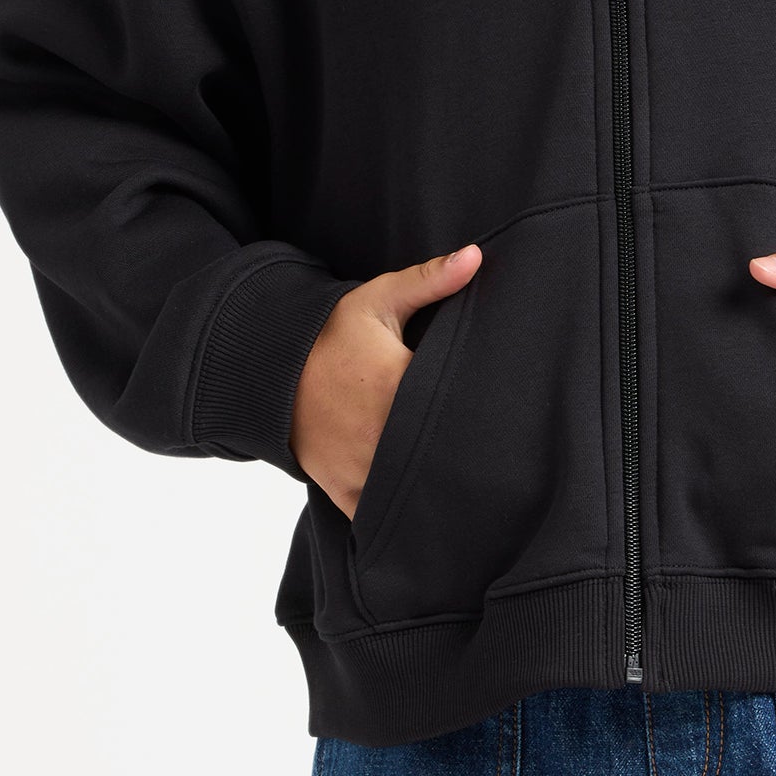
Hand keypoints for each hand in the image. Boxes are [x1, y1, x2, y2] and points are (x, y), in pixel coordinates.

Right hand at [291, 244, 482, 519]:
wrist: (267, 371)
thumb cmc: (329, 334)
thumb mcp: (378, 301)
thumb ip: (430, 280)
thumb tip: (477, 255)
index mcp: (395, 387)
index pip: (455, 408)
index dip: (484, 417)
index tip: (507, 420)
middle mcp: (379, 435)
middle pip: (439, 457)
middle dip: (468, 459)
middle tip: (501, 462)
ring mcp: (361, 469)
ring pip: (414, 494)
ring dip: (438, 492)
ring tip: (475, 494)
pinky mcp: (346, 492)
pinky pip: (380, 519)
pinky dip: (403, 520)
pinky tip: (432, 518)